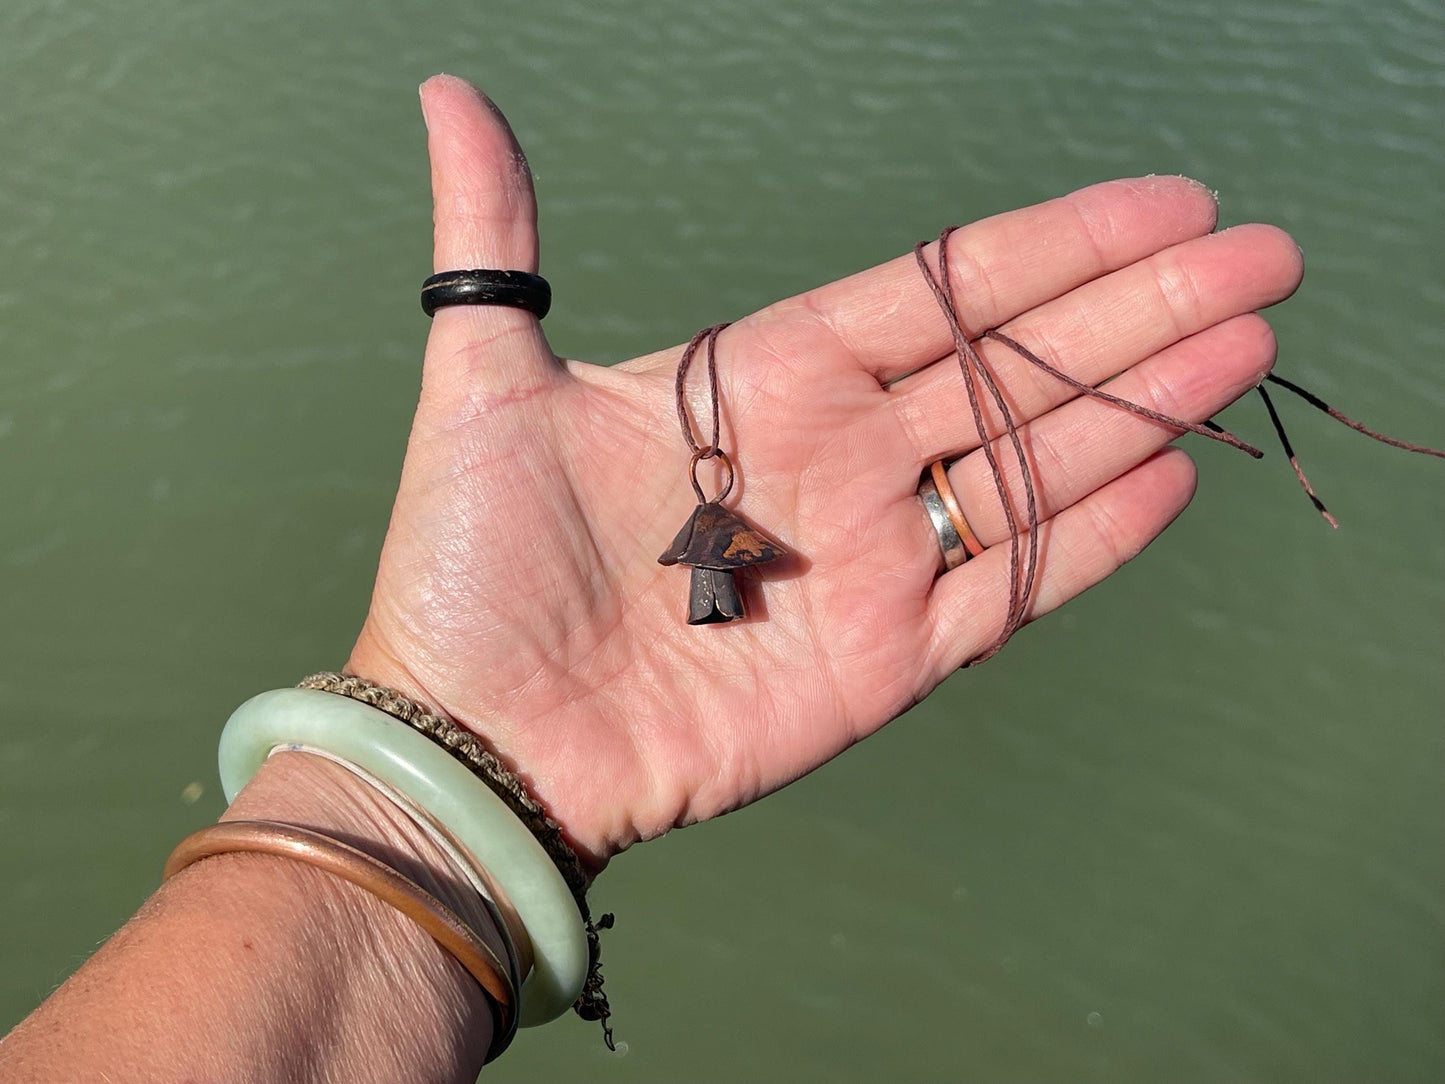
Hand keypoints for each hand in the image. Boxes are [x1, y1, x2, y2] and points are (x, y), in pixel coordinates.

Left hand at [348, 75, 1302, 866]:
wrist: (480, 738)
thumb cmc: (470, 566)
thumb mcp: (483, 380)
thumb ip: (492, 237)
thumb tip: (450, 92)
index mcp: (766, 379)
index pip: (942, 292)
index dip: (1055, 248)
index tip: (1162, 205)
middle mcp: (837, 457)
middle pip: (1015, 365)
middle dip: (1139, 310)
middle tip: (1260, 252)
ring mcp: (872, 560)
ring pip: (1034, 465)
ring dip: (1141, 405)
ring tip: (1244, 341)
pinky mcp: (889, 659)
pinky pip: (1010, 588)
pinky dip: (1090, 538)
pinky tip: (1170, 475)